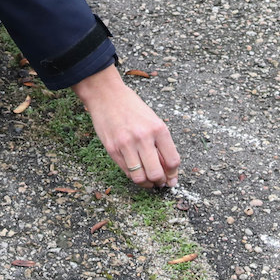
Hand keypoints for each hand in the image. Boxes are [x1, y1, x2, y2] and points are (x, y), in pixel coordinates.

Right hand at [73, 66, 179, 188]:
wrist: (106, 95)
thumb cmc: (132, 107)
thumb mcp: (153, 120)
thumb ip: (161, 143)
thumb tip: (168, 169)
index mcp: (158, 128)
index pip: (172, 161)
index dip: (173, 174)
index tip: (171, 179)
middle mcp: (143, 137)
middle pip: (157, 173)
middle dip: (160, 182)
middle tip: (160, 182)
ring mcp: (126, 144)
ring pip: (140, 177)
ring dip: (147, 183)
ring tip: (148, 181)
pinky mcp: (112, 149)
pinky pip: (126, 172)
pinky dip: (134, 176)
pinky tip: (137, 172)